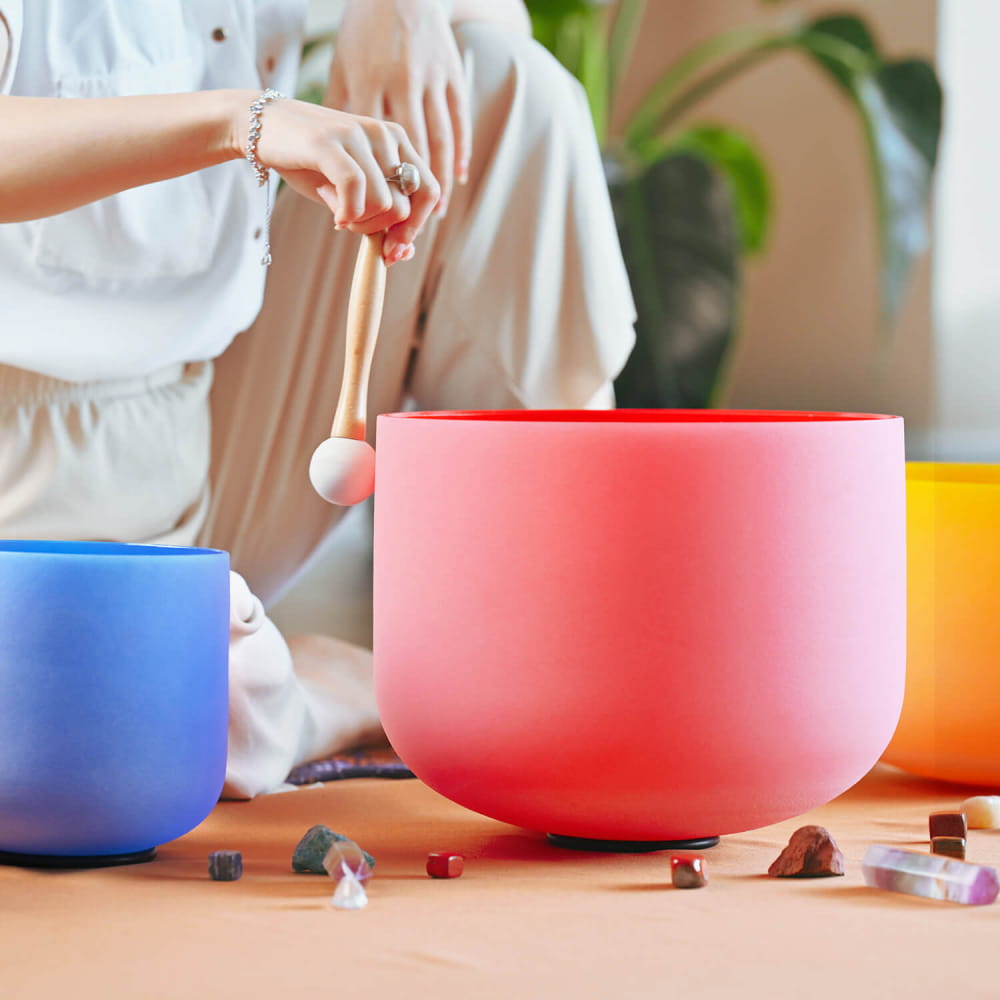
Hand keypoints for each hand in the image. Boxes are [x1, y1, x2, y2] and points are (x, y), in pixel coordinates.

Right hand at [249, 97, 439, 263]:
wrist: (260, 127)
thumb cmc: (311, 164)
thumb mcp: (352, 194)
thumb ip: (379, 217)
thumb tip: (403, 253)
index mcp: (397, 144)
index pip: (429, 193)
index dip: (414, 229)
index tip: (392, 250)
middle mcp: (385, 135)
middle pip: (405, 207)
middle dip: (380, 231)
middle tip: (353, 227)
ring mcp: (360, 135)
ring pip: (383, 204)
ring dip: (359, 223)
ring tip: (337, 211)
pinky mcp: (331, 141)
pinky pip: (356, 191)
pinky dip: (347, 214)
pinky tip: (334, 213)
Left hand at [327, 0, 470, 225]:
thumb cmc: (363, 36)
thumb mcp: (341, 70)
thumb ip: (341, 116)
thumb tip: (336, 161)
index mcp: (367, 86)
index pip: (373, 153)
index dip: (375, 194)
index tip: (373, 224)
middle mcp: (400, 85)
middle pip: (409, 157)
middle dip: (409, 202)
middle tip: (408, 234)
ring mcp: (430, 80)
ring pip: (438, 145)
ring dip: (438, 186)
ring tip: (435, 215)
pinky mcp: (451, 76)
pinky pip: (459, 124)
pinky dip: (459, 155)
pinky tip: (456, 179)